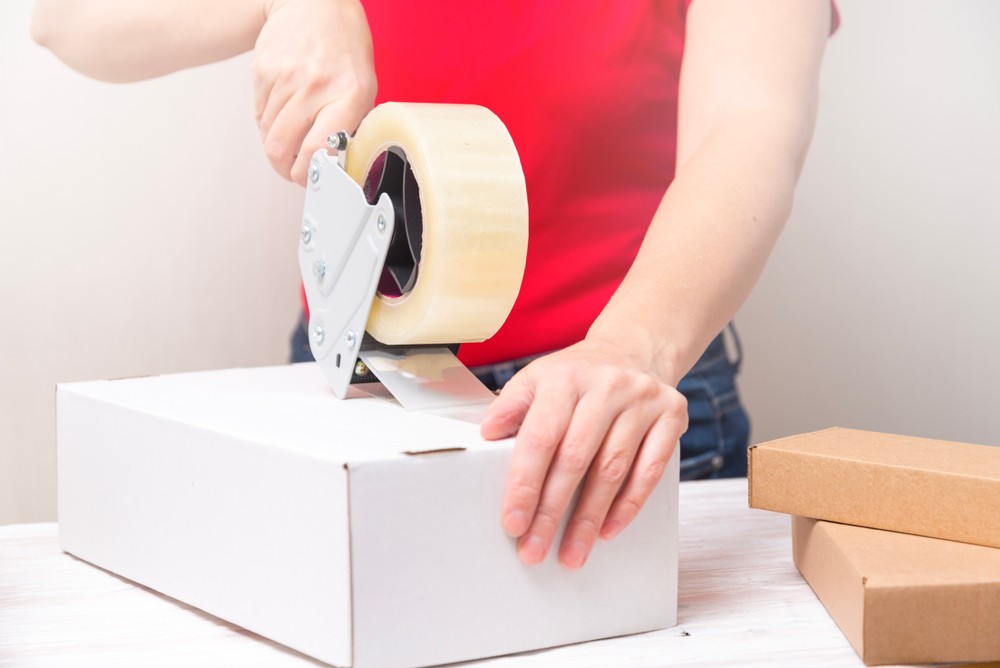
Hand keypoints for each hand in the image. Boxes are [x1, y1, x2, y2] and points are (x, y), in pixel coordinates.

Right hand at [252, 0, 376, 184]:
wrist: (314, 3)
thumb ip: (349, 127)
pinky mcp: (263, 70)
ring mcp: (286, 76)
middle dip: (285, 168)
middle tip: (292, 171)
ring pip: (268, 133)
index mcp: (348, 95)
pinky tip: (283, 109)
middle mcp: (316, 85)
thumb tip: (332, 166)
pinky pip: (258, 112)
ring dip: (276, 144)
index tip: (308, 180)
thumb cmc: (343, 48)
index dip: (307, 174)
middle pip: (282, 147)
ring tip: (290, 137)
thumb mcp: (363, 89)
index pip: (319, 150)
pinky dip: (268, 120)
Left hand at [480, 336, 687, 568]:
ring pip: (613, 470)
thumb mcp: (537, 378)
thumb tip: (487, 434)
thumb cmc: (578, 374)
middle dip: (552, 512)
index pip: (541, 437)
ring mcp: (642, 400)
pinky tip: (608, 529)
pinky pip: (650, 470)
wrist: (634, 349)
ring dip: (589, 518)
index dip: (525, 484)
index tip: (514, 522)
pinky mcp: (671, 415)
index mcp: (564, 378)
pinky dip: (628, 505)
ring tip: (571, 552)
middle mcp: (606, 386)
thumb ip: (510, 406)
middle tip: (535, 549)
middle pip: (576, 459)